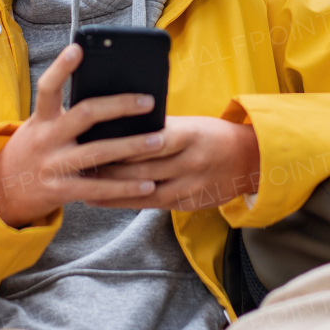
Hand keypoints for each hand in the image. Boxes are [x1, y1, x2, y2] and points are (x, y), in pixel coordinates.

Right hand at [0, 42, 168, 228]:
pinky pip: (98, 188)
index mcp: (41, 119)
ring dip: (132, 146)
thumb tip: (111, 95)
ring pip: (98, 152)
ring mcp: (53, 166)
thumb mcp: (40, 128)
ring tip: (159, 140)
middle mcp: (45, 139)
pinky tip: (148, 184)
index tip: (78, 48)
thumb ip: (66, 115)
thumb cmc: (34, 150)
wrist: (2, 192)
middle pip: (84, 114)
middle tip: (148, 100)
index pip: (47, 87)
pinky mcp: (61, 191)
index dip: (61, 67)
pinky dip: (126, 187)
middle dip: (119, 106)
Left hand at [96, 115, 260, 211]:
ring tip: (84, 188)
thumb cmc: (212, 135)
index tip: (93, 144)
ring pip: (144, 193)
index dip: (122, 146)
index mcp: (190, 136)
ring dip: (112, 192)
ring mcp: (190, 187)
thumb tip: (119, 126)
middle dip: (108, 171)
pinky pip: (153, 206)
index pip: (151, 141)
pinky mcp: (188, 204)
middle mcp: (191, 164)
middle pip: (143, 170)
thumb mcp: (190, 124)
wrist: (250, 160)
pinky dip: (127, 203)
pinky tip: (105, 200)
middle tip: (79, 168)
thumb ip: (159, 128)